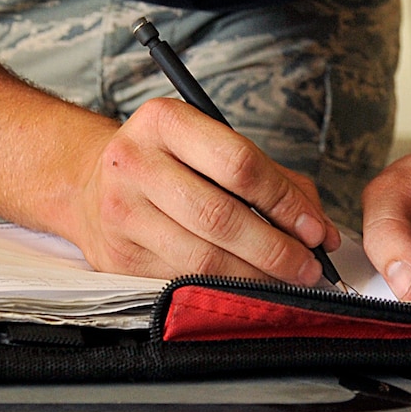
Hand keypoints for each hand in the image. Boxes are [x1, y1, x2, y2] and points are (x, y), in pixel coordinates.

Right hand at [59, 98, 335, 285]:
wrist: (91, 181)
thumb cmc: (168, 162)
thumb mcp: (210, 145)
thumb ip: (271, 178)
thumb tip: (319, 229)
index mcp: (163, 121)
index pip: (238, 163)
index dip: (284, 201)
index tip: (313, 228)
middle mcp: (135, 161)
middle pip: (220, 215)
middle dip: (275, 249)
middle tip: (307, 266)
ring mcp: (122, 212)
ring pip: (202, 259)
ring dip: (255, 277)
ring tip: (285, 281)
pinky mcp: (118, 257)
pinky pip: (182, 281)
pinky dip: (222, 291)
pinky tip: (245, 288)